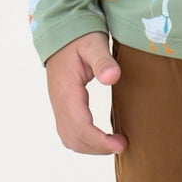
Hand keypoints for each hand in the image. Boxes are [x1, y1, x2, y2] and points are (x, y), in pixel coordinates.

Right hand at [44, 32, 126, 153]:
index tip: (121, 144)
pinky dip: (84, 141)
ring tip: (114, 143)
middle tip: (122, 144)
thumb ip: (103, 61)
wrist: (61, 34)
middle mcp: (59, 102)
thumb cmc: (79, 37)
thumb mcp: (94, 44)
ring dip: (91, 147)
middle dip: (98, 147)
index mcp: (66, 91)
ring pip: (69, 138)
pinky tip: (101, 138)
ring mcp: (58, 105)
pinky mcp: (62, 106)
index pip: (80, 126)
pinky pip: (69, 132)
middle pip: (74, 138)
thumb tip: (112, 78)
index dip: (99, 140)